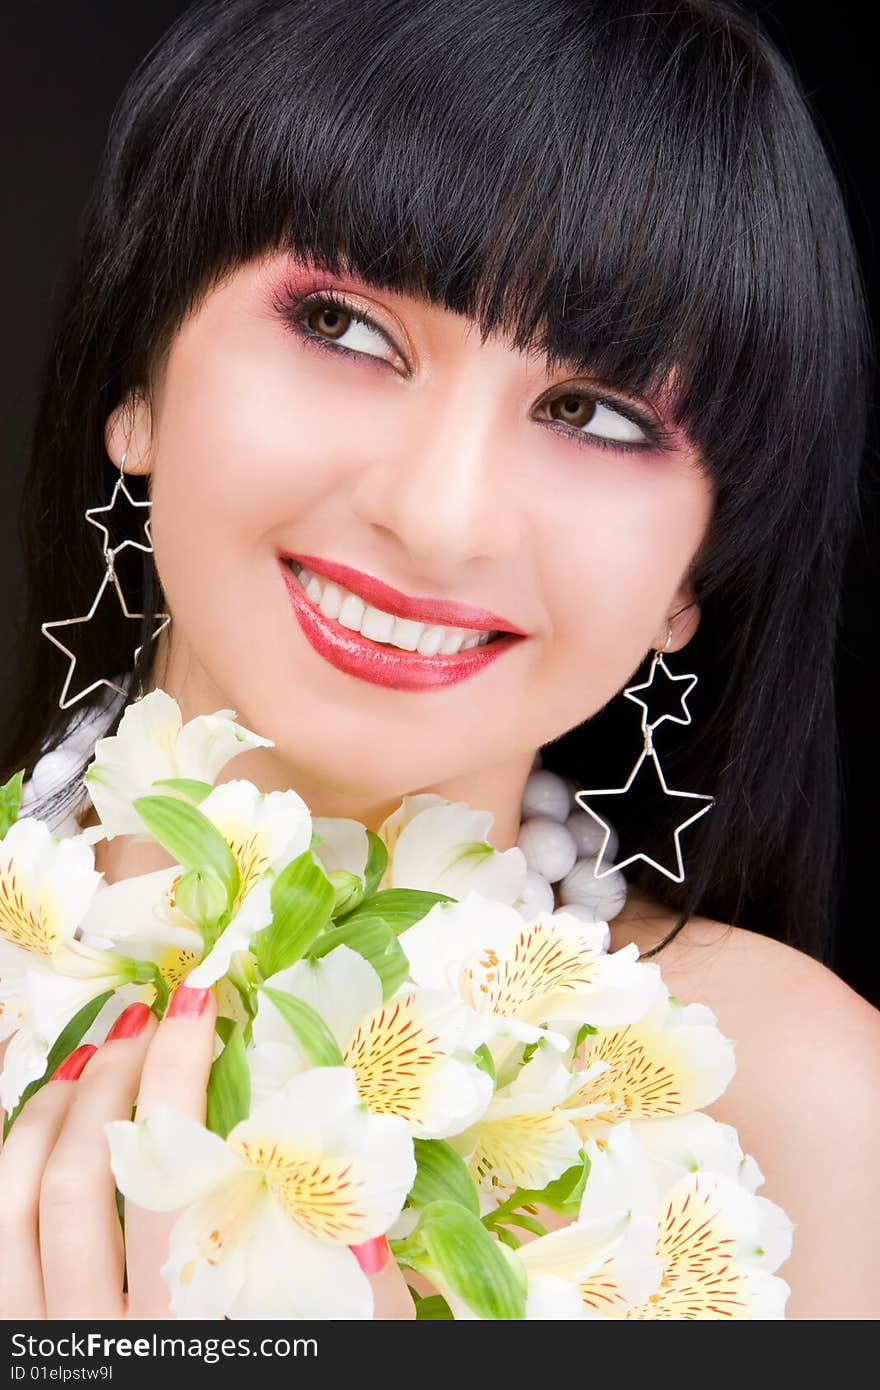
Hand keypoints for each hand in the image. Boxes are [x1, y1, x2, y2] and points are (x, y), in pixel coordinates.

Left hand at [0, 985, 414, 1319]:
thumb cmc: (296, 1372)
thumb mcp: (342, 1349)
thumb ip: (357, 1275)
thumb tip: (359, 1156)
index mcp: (185, 1335)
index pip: (168, 1179)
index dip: (176, 1077)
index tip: (201, 1005)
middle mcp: (94, 1343)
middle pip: (79, 1179)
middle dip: (115, 1078)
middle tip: (152, 1021)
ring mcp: (36, 1347)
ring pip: (11, 1204)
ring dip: (49, 1110)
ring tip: (97, 1055)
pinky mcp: (11, 1347)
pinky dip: (4, 1161)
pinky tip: (36, 1117)